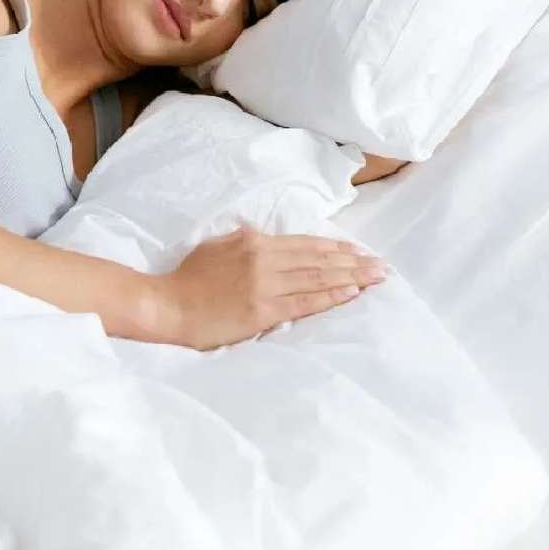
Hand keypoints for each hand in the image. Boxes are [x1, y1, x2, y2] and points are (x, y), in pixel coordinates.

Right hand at [160, 224, 387, 350]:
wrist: (167, 305)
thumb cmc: (187, 278)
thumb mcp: (216, 247)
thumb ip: (245, 242)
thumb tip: (264, 239)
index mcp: (255, 242)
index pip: (306, 243)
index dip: (337, 247)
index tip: (359, 251)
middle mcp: (265, 259)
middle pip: (319, 259)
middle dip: (354, 262)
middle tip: (382, 266)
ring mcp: (265, 285)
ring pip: (318, 278)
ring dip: (351, 277)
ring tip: (376, 278)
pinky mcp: (262, 310)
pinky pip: (305, 302)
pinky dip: (331, 296)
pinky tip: (351, 293)